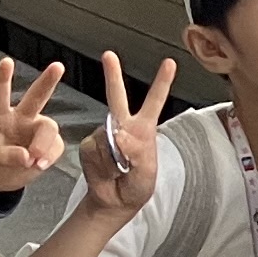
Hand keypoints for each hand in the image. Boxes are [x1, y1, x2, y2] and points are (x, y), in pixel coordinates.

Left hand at [0, 58, 70, 201]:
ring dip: (44, 143)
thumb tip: (26, 156)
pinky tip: (40, 164)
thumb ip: (3, 156)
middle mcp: (20, 119)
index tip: (7, 61)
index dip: (3, 78)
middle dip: (48, 81)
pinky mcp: (46, 146)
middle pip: (36, 97)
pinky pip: (56, 146)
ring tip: (35, 160)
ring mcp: (34, 132)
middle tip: (57, 67)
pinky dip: (50, 156)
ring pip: (49, 127)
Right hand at [75, 54, 180, 218]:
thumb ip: (137, 153)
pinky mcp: (89, 145)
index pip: (154, 101)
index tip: (169, 63)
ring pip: (106, 136)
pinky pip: (94, 150)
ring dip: (114, 157)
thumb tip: (120, 135)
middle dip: (112, 75)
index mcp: (144, 129)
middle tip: (109, 55)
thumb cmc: (136, 186)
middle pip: (117, 96)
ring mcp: (104, 134)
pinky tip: (106, 171)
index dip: (162, 82)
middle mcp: (122, 126)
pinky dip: (101, 163)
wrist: (115, 200)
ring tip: (119, 171)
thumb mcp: (146, 173)